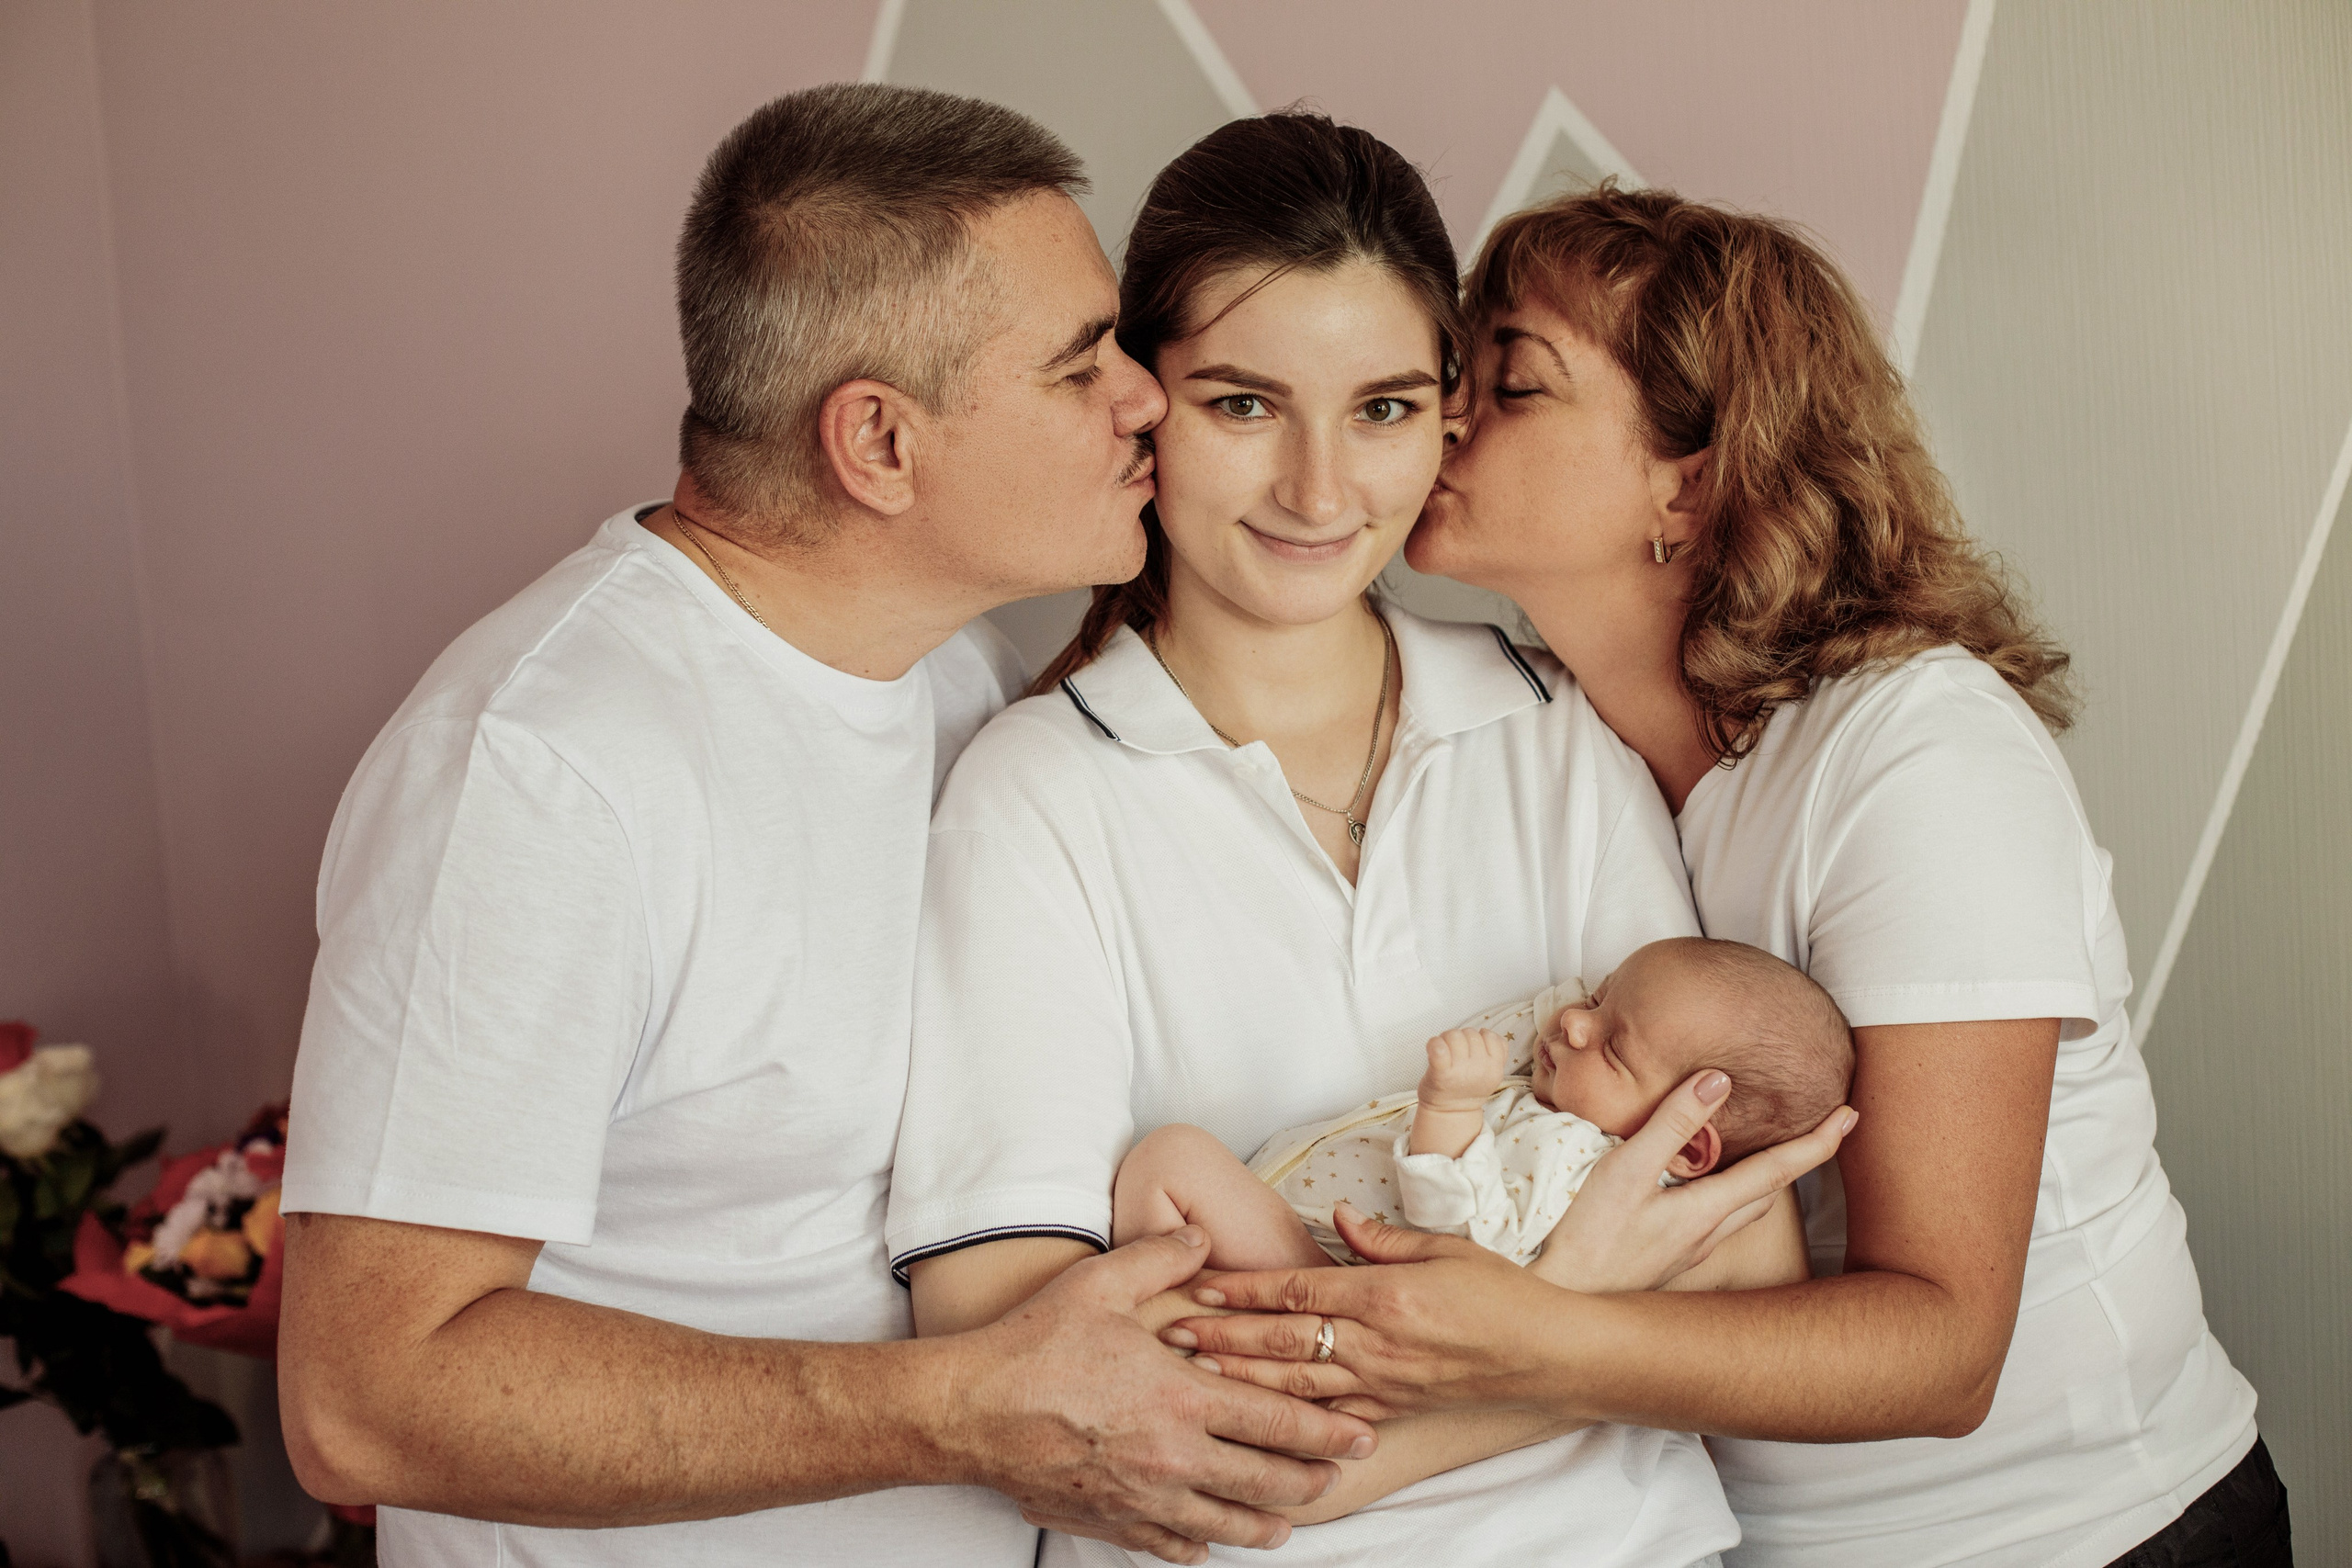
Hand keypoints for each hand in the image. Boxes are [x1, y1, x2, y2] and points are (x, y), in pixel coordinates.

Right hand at [944, 1227, 1378, 1565]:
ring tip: (1286, 1523)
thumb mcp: (1101, 1284)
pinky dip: (1198, 1545)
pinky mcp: (1111, 1520)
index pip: (1277, 1420)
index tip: (1360, 1436)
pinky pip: (1170, 1544)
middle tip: (1336, 1475)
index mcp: (1181, 1397)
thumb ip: (1161, 1255)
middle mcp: (1173, 1456)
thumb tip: (1200, 1235)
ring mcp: (1144, 1496)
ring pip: (1225, 1523)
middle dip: (1310, 1480)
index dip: (1327, 1431)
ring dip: (1264, 1524)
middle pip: (1265, 1482)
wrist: (969, 1410)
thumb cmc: (1033, 1346)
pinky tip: (1208, 1543)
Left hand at [1159, 1204, 1558, 1420]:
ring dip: (1239, 1377)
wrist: (1549, 1354)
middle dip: (1222, 1336)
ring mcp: (1381, 1384)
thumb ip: (1381, 1237)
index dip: (1243, 1289)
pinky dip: (1288, 1418)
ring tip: (1194, 1370)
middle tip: (1172, 1333)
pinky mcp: (1391, 1412)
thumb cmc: (1501, 1295)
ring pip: (1294, 1384)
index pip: (1297, 1290)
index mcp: (1384, 1294)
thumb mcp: (1444, 1247)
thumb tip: (1335, 1217)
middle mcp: (1376, 1343)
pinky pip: (1329, 1417)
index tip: (1200, 1285)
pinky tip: (1253, 1418)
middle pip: (1282, 1340)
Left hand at [1418, 1028, 1507, 1111]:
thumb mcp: (1491, 1074)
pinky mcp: (1440, 1073)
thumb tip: (1487, 1033)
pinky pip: (1438, 1047)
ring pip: (1455, 1035)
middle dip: (1461, 1038)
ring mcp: (1460, 1071)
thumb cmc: (1468, 1086)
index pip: (1491, 1036)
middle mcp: (1480, 1069)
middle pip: (1470, 1033)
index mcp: (1495, 1069)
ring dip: (1447, 1039)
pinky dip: (1435, 1044)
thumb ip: (1495, 1053)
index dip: (1480, 1038)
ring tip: (1446, 1053)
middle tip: (1455, 1053)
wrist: (1450, 1112)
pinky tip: (1434, 1047)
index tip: (1472, 1050)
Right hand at [1530, 1069, 1853, 1293]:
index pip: (1776, 1172)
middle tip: (1820, 1131)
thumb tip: (1719, 1079)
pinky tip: (1701, 1190)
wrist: (1560, 1305)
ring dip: (1763, 1182)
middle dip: (1798, 1162)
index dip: (1817, 1143)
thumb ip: (1671, 1124)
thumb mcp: (1625, 1169)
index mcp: (1704, 1212)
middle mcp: (1705, 1237)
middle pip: (1767, 1195)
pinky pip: (1712, 1224)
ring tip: (1767, 1153)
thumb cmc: (1585, 1239)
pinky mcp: (1663, 1261)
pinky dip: (1726, 1197)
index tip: (1851, 1116)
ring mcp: (1684, 1253)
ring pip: (1741, 1213)